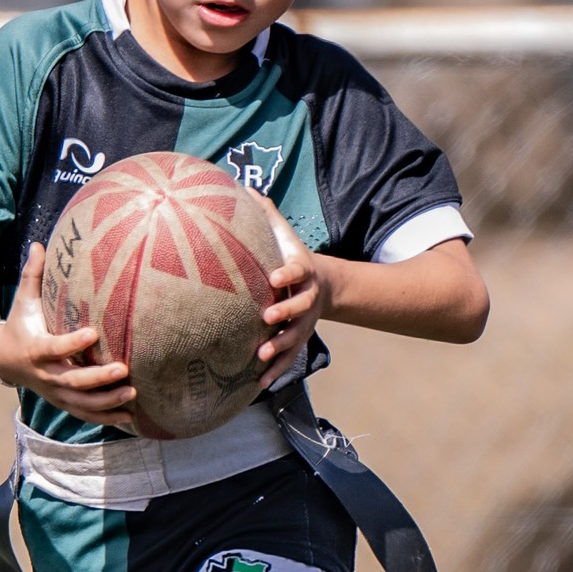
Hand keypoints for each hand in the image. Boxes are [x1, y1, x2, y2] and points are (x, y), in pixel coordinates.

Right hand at [0, 245, 137, 425]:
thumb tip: (38, 243)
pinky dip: (105, 417)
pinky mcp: (61, 403)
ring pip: (81, 404)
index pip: (55, 348)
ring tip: (132, 395)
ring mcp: (54, 392)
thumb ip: (32, 275)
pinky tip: (129, 417)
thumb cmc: (20, 325)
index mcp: (36, 348)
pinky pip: (84, 414)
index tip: (94, 333)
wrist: (2, 360)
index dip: (73, 343)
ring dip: (107, 402)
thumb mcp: (22, 301)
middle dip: (98, 378)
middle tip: (123, 370)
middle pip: (73, 381)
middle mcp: (45, 375)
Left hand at [257, 206, 330, 389]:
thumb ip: (268, 216)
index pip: (295, 271)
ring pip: (295, 336)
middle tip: (267, 316)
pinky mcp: (299, 339)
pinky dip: (275, 371)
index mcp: (302, 271)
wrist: (324, 285)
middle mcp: (306, 298)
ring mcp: (305, 322)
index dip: (287, 273)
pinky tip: (259, 383)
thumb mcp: (285, 236)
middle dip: (285, 312)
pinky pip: (289, 358)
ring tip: (262, 355)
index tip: (274, 276)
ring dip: (280, 347)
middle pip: (299, 306)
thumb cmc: (293, 257)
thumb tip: (247, 188)